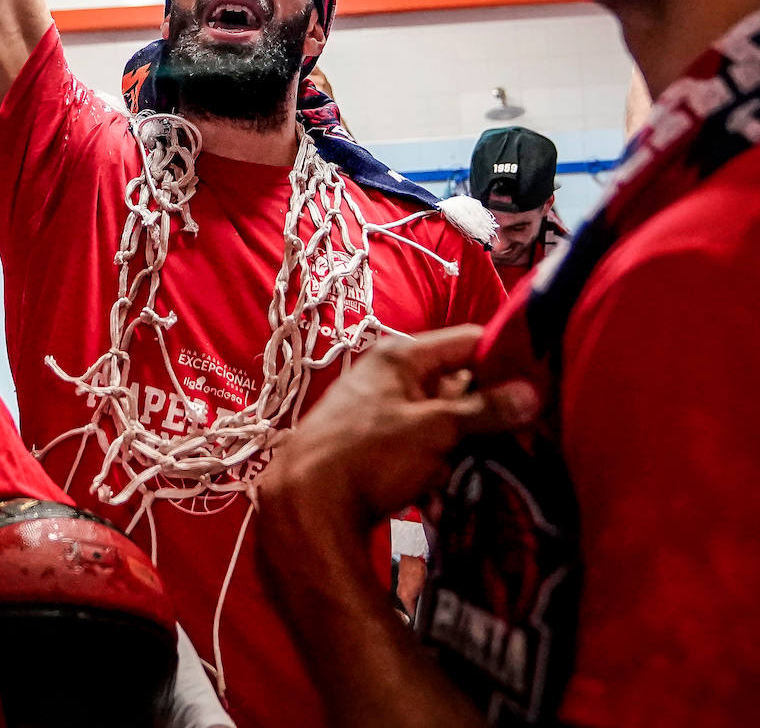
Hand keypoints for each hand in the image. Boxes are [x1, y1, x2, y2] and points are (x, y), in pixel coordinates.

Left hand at [256, 326, 539, 534]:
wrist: (305, 507)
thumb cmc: (365, 454)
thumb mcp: (433, 429)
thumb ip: (483, 411)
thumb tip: (532, 394)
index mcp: (400, 356)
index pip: (467, 341)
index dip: (505, 357)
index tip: (542, 382)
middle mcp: (389, 376)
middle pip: (457, 383)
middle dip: (487, 412)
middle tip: (525, 434)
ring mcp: (382, 412)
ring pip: (443, 421)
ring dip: (465, 445)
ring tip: (490, 465)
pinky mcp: (378, 448)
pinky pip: (424, 448)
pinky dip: (441, 465)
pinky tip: (451, 487)